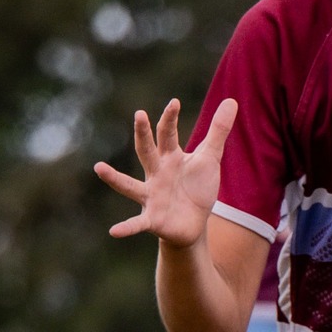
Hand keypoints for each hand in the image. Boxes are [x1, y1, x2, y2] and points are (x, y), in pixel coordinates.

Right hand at [96, 96, 236, 249]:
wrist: (193, 223)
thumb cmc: (197, 186)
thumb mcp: (210, 158)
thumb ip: (218, 131)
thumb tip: (232, 100)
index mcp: (169, 158)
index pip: (167, 134)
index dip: (170, 118)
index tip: (175, 102)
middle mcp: (155, 174)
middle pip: (147, 151)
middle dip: (144, 134)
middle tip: (140, 115)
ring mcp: (151, 195)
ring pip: (130, 186)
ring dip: (115, 179)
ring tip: (99, 168)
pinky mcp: (152, 218)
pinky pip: (137, 223)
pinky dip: (126, 227)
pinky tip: (113, 231)